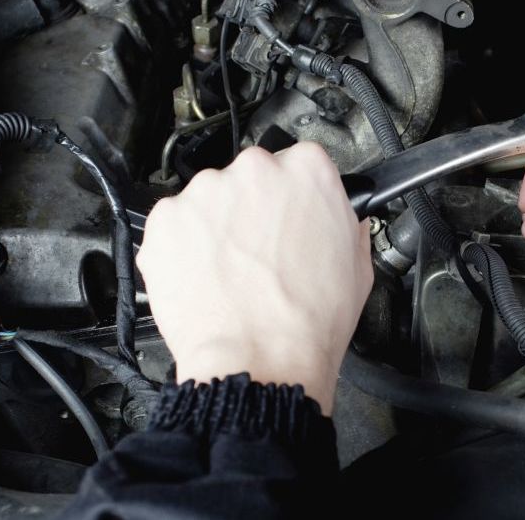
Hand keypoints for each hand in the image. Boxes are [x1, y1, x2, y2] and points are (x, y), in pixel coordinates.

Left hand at [137, 143, 371, 413]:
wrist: (258, 362)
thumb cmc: (307, 324)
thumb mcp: (357, 268)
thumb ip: (346, 226)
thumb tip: (338, 219)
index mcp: (308, 172)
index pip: (300, 163)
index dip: (294, 197)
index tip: (289, 218)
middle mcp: (254, 171)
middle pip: (251, 177)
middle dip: (252, 211)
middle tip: (260, 256)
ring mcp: (206, 193)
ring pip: (210, 200)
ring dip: (216, 228)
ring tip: (230, 274)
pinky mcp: (167, 219)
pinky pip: (174, 224)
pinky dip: (183, 247)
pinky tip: (205, 278)